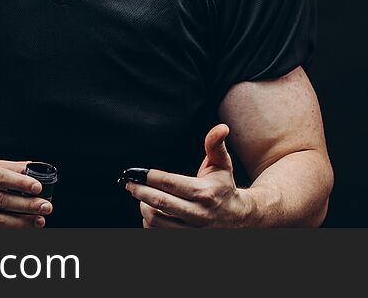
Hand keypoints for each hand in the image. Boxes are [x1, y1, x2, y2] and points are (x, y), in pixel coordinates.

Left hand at [125, 124, 250, 227]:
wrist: (238, 218)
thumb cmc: (224, 187)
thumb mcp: (222, 164)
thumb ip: (215, 145)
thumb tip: (221, 127)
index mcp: (204, 193)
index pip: (170, 184)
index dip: (150, 177)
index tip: (135, 172)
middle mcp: (198, 214)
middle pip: (159, 202)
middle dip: (140, 191)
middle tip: (129, 183)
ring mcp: (192, 230)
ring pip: (155, 221)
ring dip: (143, 207)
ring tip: (141, 196)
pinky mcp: (186, 239)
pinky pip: (158, 233)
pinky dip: (149, 222)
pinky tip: (150, 210)